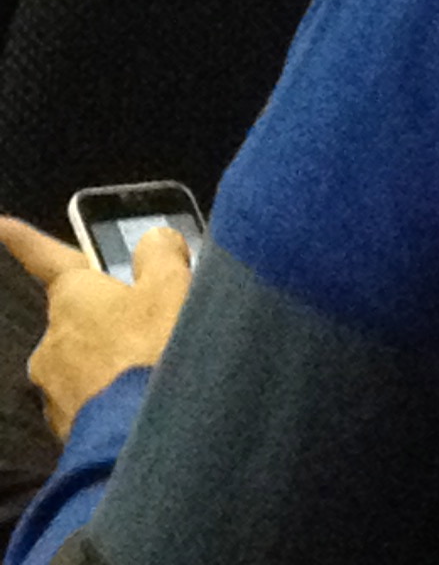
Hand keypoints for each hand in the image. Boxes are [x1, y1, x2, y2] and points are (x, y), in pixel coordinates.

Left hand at [0, 217, 191, 439]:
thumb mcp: (174, 286)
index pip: (47, 259)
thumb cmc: (154, 349)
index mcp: (73, 298)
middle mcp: (51, 341)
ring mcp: (53, 389)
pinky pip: (90, 396)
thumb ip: (161, 254)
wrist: (138, 439)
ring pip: (85, 359)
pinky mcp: (65, 428)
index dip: (25, 240)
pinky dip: (112, 392)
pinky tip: (142, 398)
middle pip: (79, 315)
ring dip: (112, 358)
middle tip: (149, 320)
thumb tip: (152, 241)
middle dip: (107, 315)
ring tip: (154, 366)